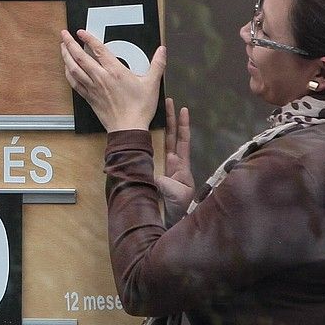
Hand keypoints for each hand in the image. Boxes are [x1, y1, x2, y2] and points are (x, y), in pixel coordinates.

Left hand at [59, 28, 165, 130]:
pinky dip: (68, 74)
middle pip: (80, 56)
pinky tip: (67, 69)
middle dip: (70, 43)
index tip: (81, 32)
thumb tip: (162, 51)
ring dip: (66, 56)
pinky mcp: (89, 97)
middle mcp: (100, 77)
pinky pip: (74, 83)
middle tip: (64, 34)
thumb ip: (157, 65)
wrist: (128, 128)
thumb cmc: (139, 108)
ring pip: (73, 69)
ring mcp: (92, 87)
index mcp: (115, 71)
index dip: (88, 38)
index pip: (98, 49)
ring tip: (62, 46)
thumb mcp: (152, 84)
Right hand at [155, 98, 193, 225]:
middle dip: (171, 119)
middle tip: (168, 101)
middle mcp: (173, 164)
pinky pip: (149, 154)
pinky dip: (146, 142)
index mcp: (181, 167)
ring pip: (162, 143)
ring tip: (158, 111)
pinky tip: (141, 132)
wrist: (168, 223)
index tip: (183, 109)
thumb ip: (167, 183)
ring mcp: (163, 168)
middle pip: (173, 136)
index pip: (183, 141)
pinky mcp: (153, 173)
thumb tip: (154, 174)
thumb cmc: (176, 208)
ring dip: (161, 127)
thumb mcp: (177, 195)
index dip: (183, 125)